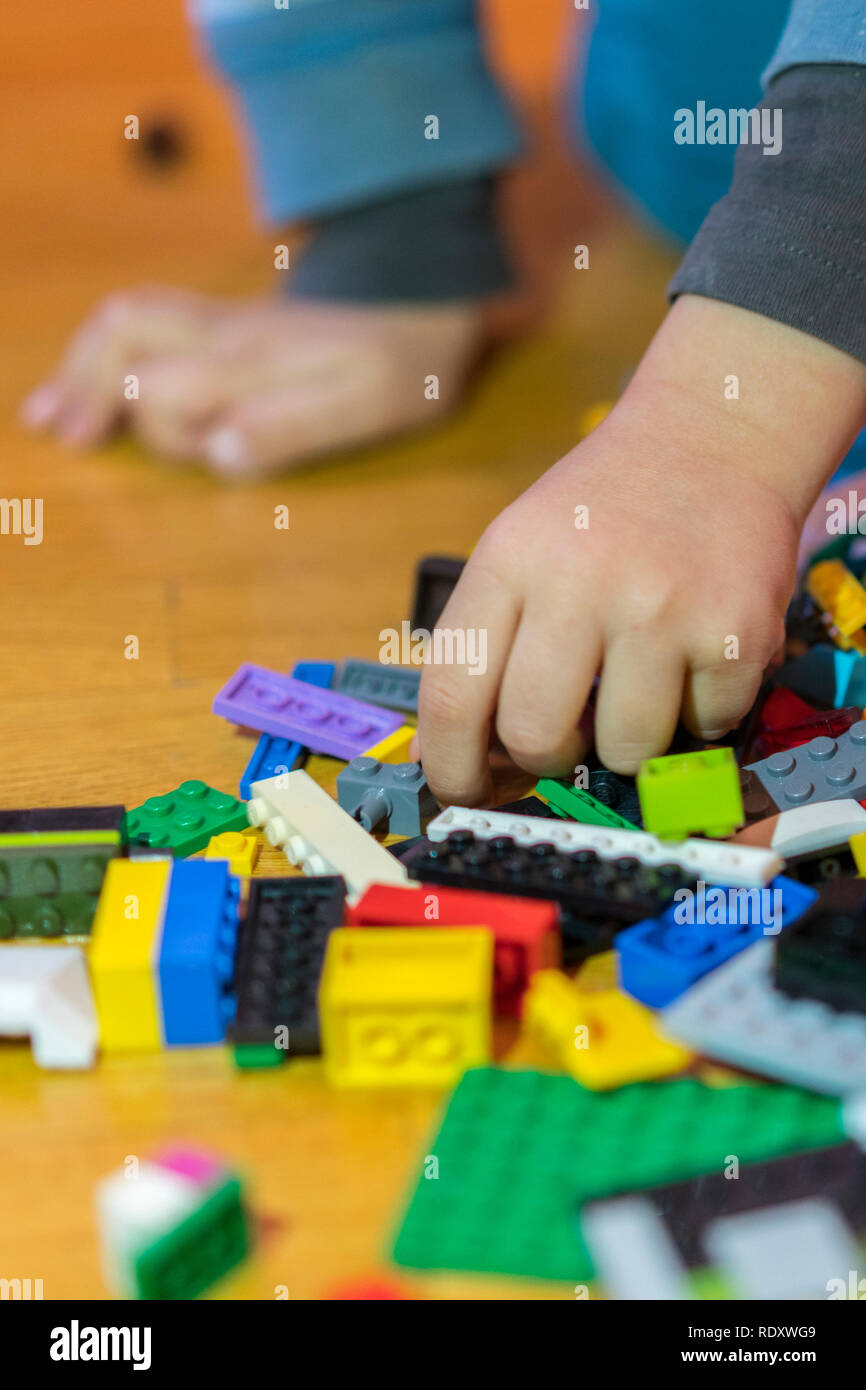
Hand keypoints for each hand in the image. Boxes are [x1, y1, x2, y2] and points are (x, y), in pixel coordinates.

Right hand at [21, 286, 483, 477]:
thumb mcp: (364, 409)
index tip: (145, 455)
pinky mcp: (227, 327)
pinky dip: (102, 354)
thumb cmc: (402, 370)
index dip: (155, 429)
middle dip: (89, 386)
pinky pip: (144, 325)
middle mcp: (223, 333)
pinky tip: (82, 386)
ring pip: (127, 324)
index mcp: (251, 360)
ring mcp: (221, 324)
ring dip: (82, 367)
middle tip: (64, 437)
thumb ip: (291, 429)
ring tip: (47, 416)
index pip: (165, 387)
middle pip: (127, 336)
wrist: (426, 306)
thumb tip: (216, 452)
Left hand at [417, 296, 865, 804]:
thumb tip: (466, 759)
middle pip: (535, 738)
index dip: (451, 764)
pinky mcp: (737, 634)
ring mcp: (664, 609)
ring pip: (625, 750)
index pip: (453, 694)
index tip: (461, 790)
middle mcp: (580, 582)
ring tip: (639, 682)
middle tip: (565, 734)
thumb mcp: (522, 546)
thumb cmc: (605, 509)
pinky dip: (699, 713)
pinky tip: (693, 657)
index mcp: (510, 560)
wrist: (716, 436)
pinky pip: (704, 729)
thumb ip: (490, 642)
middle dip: (546, 758)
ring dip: (629, 738)